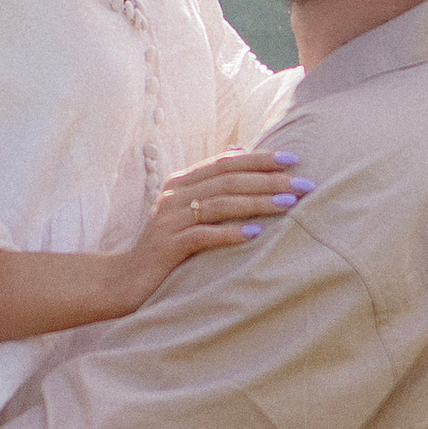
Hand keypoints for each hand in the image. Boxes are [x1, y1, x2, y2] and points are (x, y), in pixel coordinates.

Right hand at [106, 150, 304, 312]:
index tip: (293, 158)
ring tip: (289, 205)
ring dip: (257, 203)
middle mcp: (175, 195)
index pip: (226, 163)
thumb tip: (239, 149)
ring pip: (220, 204)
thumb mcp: (186, 209)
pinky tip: (255, 234)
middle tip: (303, 184)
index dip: (259, 158)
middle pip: (228, 180)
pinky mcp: (167, 246)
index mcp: (182, 183)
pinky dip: (230, 233)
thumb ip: (210, 182)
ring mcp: (170, 220)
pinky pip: (203, 235)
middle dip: (269, 180)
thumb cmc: (165, 246)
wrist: (124, 279)